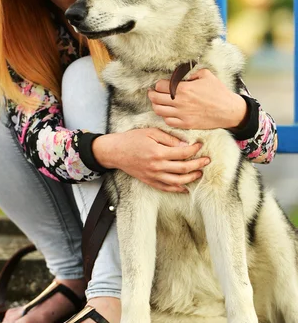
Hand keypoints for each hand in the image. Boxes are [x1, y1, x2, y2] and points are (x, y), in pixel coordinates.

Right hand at [92, 128, 209, 192]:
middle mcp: (157, 166)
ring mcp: (153, 176)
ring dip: (191, 178)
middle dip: (198, 164)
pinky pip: (166, 188)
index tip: (200, 145)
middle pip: (183, 168)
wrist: (116, 152)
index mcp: (158, 152)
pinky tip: (186, 188)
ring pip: (178, 181)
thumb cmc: (132, 139)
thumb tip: (184, 145)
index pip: (182, 153)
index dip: (194, 149)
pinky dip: (178, 189)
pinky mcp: (150, 181)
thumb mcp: (151, 132)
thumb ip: (169, 139)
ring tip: (199, 173)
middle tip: (207, 160)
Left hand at [147, 68, 247, 129]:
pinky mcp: (186, 124)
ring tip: (159, 103)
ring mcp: (182, 114)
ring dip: (156, 105)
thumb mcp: (206, 75)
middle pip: (155, 98)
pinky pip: (168, 121)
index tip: (159, 85)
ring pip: (159, 110)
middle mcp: (180, 102)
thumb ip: (191, 72)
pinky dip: (165, 116)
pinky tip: (169, 113)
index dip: (158, 84)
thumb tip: (180, 73)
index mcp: (183, 88)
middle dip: (152, 94)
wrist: (228, 110)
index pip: (160, 86)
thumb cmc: (218, 92)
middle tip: (153, 93)